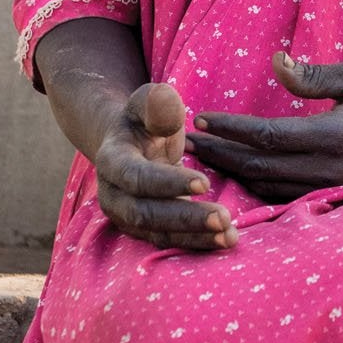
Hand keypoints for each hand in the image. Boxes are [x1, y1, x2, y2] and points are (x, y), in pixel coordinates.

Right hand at [92, 83, 234, 252]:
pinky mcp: (144, 231)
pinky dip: (197, 243)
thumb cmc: (146, 119)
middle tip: (224, 218)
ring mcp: (126, 217)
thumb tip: (166, 99)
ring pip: (158, 234)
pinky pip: (169, 242)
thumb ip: (157, 102)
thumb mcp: (149, 102)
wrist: (130, 143)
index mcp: (112, 161)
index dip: (168, 183)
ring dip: (195, 237)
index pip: (136, 177)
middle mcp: (113, 195)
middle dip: (185, 218)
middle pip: (146, 214)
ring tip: (230, 236)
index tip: (204, 183)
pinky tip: (226, 240)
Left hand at [186, 50, 342, 201]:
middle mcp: (326, 168)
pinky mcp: (331, 198)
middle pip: (257, 166)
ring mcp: (328, 188)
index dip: (229, 127)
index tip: (200, 117)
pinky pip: (283, 197)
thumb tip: (277, 62)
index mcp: (332, 135)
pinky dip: (254, 187)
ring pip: (266, 187)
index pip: (265, 135)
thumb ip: (315, 74)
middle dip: (219, 153)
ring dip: (231, 174)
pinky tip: (238, 177)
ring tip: (204, 159)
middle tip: (186, 141)